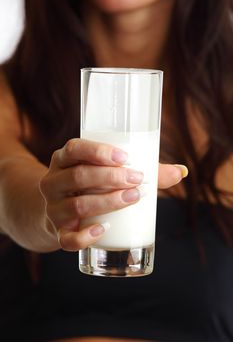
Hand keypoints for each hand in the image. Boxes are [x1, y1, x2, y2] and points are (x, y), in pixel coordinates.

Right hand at [39, 138, 186, 251]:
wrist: (58, 209)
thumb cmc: (90, 185)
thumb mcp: (105, 171)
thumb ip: (143, 170)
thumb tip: (182, 171)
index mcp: (64, 159)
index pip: (75, 149)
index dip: (98, 151)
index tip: (125, 157)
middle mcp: (53, 181)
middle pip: (78, 177)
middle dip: (110, 178)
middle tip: (137, 180)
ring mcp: (53, 208)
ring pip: (77, 206)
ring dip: (107, 202)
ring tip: (133, 197)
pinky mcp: (57, 231)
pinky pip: (67, 238)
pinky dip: (84, 236)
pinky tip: (104, 230)